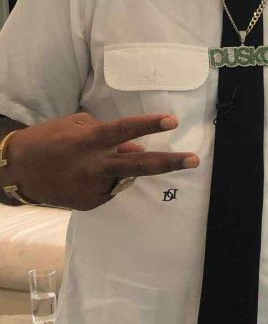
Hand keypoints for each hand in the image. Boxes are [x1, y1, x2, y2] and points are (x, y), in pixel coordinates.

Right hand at [4, 112, 198, 209]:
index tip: (171, 120)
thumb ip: (109, 137)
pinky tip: (84, 176)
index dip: (148, 125)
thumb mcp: (77, 128)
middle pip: (139, 165)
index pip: (124, 131)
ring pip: (124, 176)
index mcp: (89, 140)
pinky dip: (105, 179)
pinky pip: (110, 188)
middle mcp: (94, 166)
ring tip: (88, 163)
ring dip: (119, 168)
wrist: (17, 171)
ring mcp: (93, 188)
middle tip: (194, 160)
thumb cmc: (49, 140)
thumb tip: (136, 148)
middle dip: (169, 162)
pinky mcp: (90, 204)